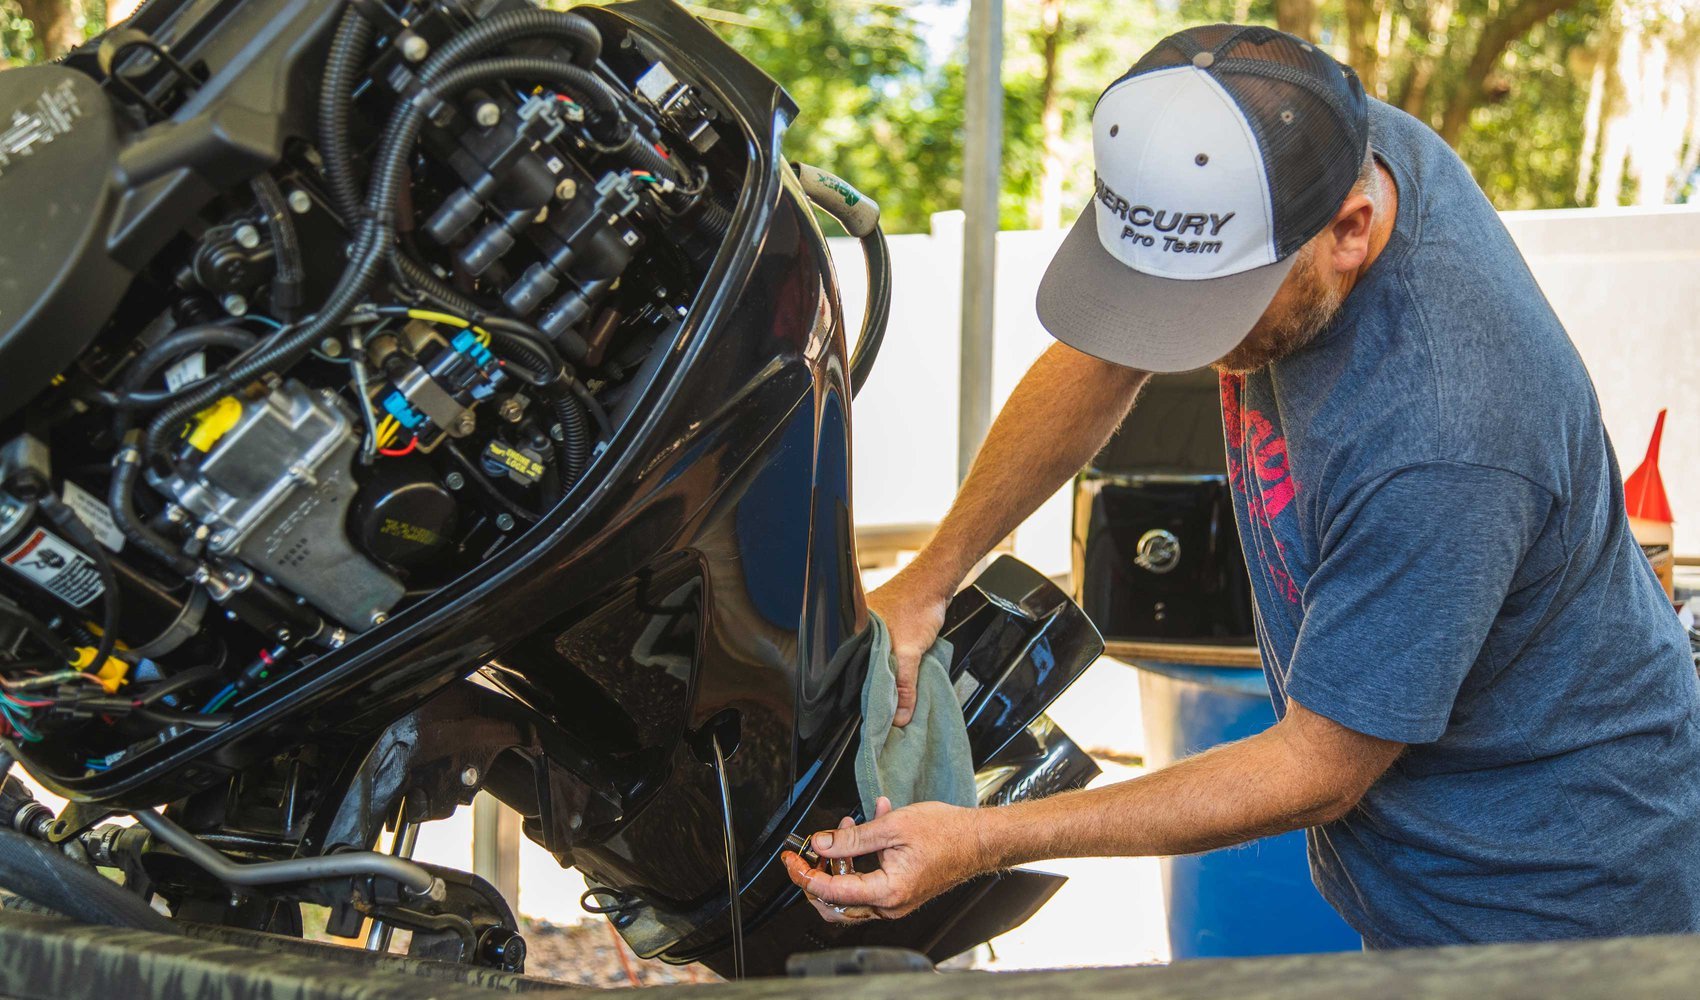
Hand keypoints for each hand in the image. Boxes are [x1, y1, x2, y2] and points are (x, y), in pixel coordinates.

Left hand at [779, 797, 989, 921]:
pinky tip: (865, 829)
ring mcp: (894, 902)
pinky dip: (859, 860)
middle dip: (819, 873)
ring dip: (840, 860)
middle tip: (809, 850)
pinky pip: (867, 883)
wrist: (978, 839)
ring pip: (849, 893)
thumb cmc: (947, 833)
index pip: (832, 892)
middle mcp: (890, 905)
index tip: (793, 861)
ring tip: (847, 826)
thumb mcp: (893, 826)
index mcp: (888, 892)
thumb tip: (822, 843)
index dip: (806, 875)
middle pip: (836, 902)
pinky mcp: (899, 893)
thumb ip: (852, 838)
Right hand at [865, 570, 949, 726]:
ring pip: (876, 663)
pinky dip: (893, 667)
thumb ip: (904, 686)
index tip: (870, 713)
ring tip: (891, 699)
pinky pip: (886, 655)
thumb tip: (900, 717)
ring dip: (885, 679)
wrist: (935, 581)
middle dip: (873, 689)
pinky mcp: (888, 629)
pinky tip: (899, 677)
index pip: (850, 672)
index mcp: (853, 633)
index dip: (859, 694)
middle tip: (883, 711)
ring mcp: (873, 629)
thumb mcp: (910, 651)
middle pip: (862, 670)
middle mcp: (859, 631)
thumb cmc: (917, 605)